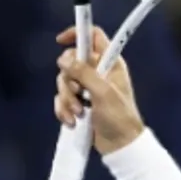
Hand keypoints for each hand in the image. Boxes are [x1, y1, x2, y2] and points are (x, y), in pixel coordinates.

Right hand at [54, 27, 144, 154]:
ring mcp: (88, 87)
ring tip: (79, 113)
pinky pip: (62, 98)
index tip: (60, 41)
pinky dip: (64, 109)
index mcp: (110, 63)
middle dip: (68, 80)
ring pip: (64, 81)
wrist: (120, 145)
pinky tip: (72, 121)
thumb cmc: (119, 117)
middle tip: (79, 93)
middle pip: (70, 61)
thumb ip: (84, 72)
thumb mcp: (102, 92)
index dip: (77, 34)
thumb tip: (63, 58)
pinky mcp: (80, 102)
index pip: (93, 36)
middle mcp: (98, 72)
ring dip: (67, 99)